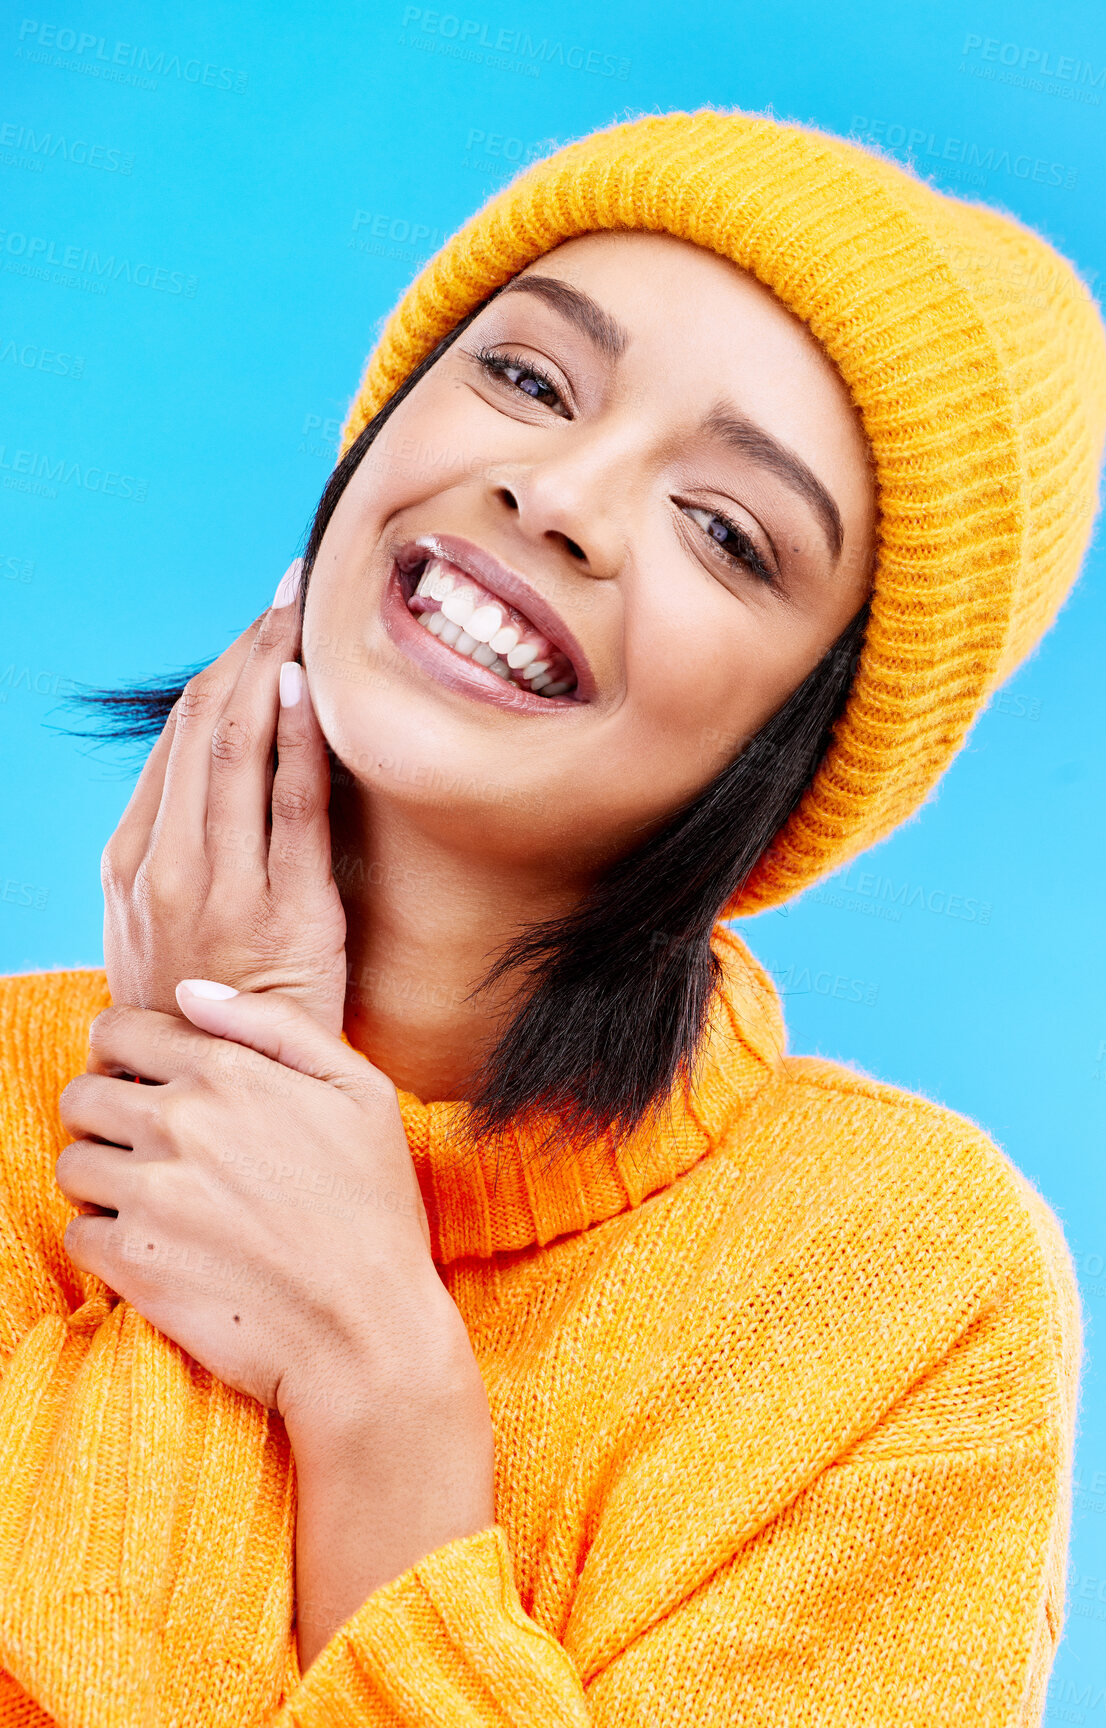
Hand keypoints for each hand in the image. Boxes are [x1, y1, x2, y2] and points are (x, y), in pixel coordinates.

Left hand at [53, 983, 473, 1438]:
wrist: (366, 1332)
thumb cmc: (376, 1208)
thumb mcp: (360, 1091)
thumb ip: (274, 1025)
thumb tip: (190, 991)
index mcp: (226, 1072)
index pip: (114, 1032)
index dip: (124, 1053)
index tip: (148, 1083)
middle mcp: (177, 1124)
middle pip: (80, 1095)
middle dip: (106, 1114)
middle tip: (151, 1147)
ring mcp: (148, 1195)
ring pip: (71, 1163)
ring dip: (102, 1177)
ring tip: (155, 1199)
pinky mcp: (131, 1263)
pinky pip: (77, 1233)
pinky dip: (105, 1239)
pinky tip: (158, 1246)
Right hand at [100, 562, 347, 1035]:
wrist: (221, 1093)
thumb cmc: (199, 1008)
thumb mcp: (154, 930)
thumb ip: (173, 855)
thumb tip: (210, 781)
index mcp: (129, 862)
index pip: (175, 741)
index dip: (220, 672)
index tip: (256, 626)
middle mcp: (166, 864)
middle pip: (203, 726)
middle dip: (246, 646)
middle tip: (287, 591)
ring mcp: (223, 886)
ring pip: (238, 747)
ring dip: (272, 666)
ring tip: (304, 611)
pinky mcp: (287, 911)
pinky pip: (292, 805)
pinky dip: (299, 736)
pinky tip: (311, 684)